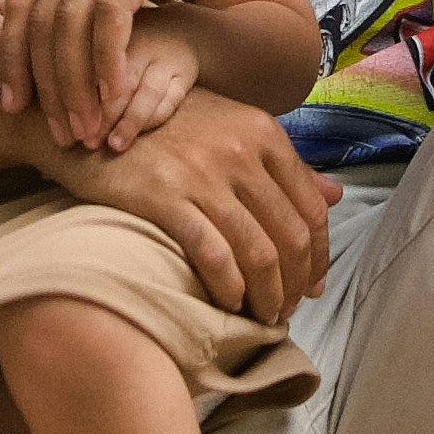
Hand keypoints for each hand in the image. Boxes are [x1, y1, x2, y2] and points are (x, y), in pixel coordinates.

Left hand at [6, 0, 275, 140]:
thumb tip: (85, 22)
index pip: (22, 1)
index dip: (14, 57)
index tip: (18, 103)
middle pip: (41, 18)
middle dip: (44, 82)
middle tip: (58, 131)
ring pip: (70, 20)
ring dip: (74, 82)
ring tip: (85, 125)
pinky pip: (111, 12)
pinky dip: (107, 60)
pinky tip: (113, 95)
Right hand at [77, 91, 331, 326]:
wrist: (97, 118)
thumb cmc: (169, 129)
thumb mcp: (232, 131)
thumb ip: (283, 166)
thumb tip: (337, 195)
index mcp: (263, 133)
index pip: (312, 208)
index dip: (318, 256)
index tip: (311, 285)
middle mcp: (240, 150)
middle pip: (289, 235)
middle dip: (295, 283)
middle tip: (287, 309)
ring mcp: (202, 173)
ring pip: (257, 251)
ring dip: (267, 295)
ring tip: (263, 316)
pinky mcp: (164, 196)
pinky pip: (213, 254)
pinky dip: (229, 288)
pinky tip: (230, 303)